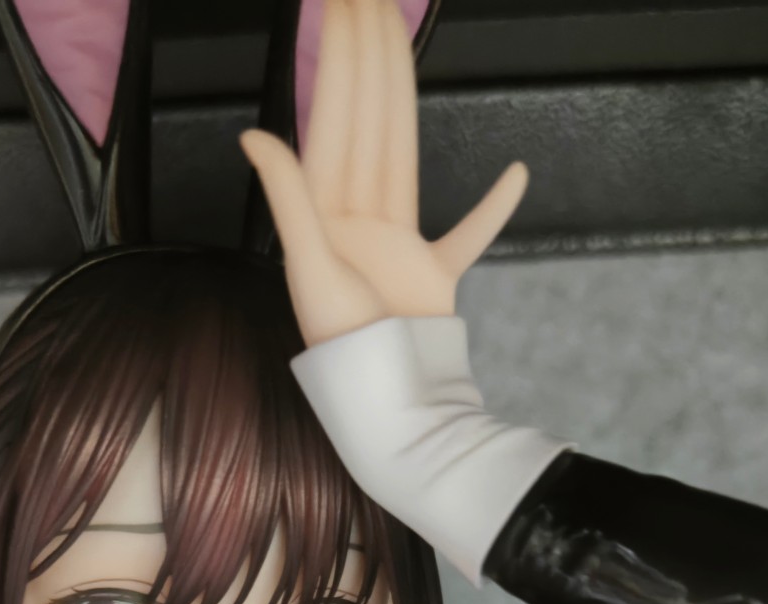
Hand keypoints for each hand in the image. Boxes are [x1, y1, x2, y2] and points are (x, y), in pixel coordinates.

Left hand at [238, 0, 528, 348]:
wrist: (390, 400)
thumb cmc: (345, 346)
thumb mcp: (310, 266)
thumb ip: (289, 196)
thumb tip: (252, 135)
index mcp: (325, 212)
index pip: (334, 116)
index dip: (340, 57)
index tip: (346, 7)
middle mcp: (358, 217)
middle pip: (367, 118)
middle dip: (367, 55)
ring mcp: (399, 242)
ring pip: (401, 150)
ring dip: (401, 94)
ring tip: (403, 39)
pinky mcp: (435, 274)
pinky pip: (469, 232)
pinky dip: (493, 208)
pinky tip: (515, 175)